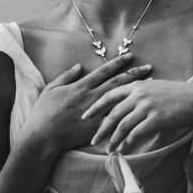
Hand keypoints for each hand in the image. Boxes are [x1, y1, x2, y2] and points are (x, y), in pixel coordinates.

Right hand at [22, 53, 152, 155]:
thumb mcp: (51, 88)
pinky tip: (140, 113)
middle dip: (134, 74)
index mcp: (81, 86)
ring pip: (120, 101)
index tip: (130, 56)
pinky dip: (128, 117)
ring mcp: (95, 113)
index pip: (103, 71)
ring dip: (136, 93)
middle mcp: (91, 97)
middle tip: (149, 68)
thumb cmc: (43, 112)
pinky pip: (115, 122)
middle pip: (117, 83)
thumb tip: (79, 66)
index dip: (118, 63)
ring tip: (150, 87)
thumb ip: (66, 76)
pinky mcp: (96, 128)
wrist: (42, 136)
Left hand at [83, 77, 192, 151]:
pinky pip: (137, 133)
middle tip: (93, 140)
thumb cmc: (176, 96)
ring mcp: (147, 106)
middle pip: (113, 113)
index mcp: (136, 85)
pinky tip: (124, 149)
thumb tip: (124, 102)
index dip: (95, 107)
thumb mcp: (154, 88)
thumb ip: (138, 92)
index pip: (109, 95)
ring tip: (109, 149)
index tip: (85, 117)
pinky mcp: (156, 118)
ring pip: (123, 125)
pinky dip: (129, 142)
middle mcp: (139, 94)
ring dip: (114, 139)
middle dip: (101, 128)